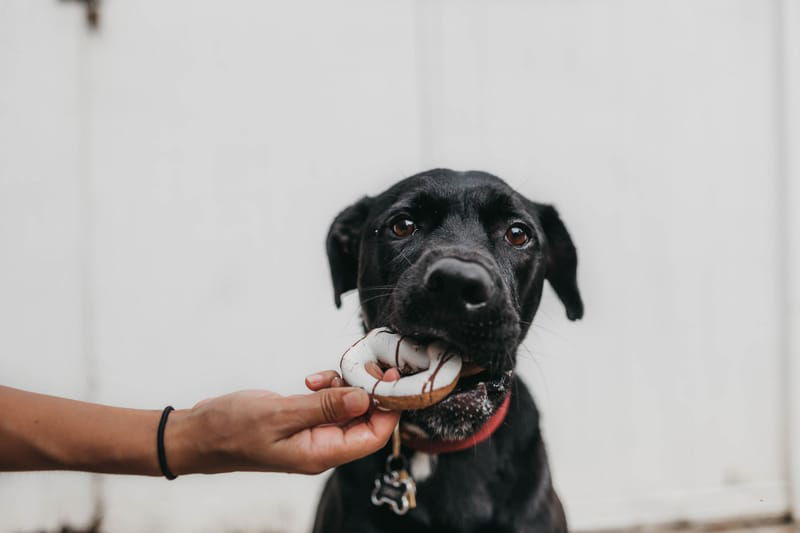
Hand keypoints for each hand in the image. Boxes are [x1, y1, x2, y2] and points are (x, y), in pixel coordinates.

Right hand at [166, 366, 399, 474]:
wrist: (198, 434)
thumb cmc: (231, 429)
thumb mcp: (280, 414)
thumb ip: (325, 406)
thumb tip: (365, 398)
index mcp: (320, 454)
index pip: (374, 436)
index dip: (388, 409)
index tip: (390, 379)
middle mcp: (321, 447)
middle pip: (366, 421)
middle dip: (369, 392)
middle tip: (363, 365)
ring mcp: (312, 434)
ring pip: (348, 408)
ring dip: (345, 386)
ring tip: (326, 374)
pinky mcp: (302, 421)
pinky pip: (329, 404)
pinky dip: (327, 387)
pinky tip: (311, 380)